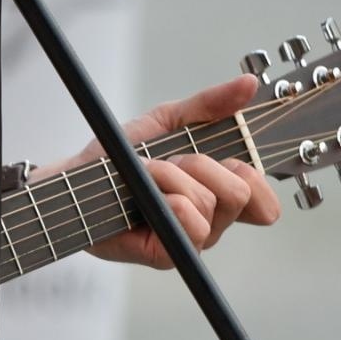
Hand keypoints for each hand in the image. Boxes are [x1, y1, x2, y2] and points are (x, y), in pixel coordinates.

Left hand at [62, 74, 281, 268]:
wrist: (75, 178)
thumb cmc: (119, 157)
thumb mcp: (167, 121)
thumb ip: (208, 106)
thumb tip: (248, 84)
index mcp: (216, 196)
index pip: (264, 205)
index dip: (258, 180)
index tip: (232, 158)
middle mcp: (209, 222)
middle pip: (240, 194)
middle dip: (202, 165)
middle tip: (168, 161)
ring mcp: (188, 241)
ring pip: (210, 204)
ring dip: (173, 177)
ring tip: (146, 174)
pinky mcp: (166, 255)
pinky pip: (190, 228)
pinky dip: (168, 199)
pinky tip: (145, 194)